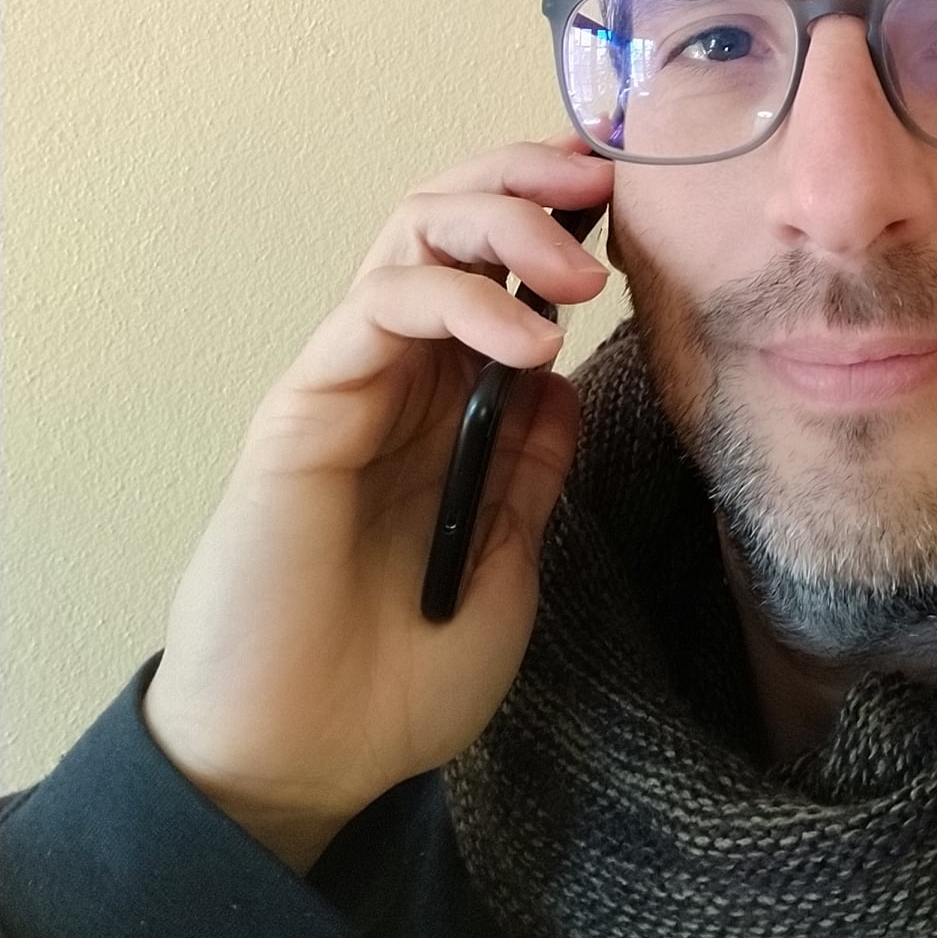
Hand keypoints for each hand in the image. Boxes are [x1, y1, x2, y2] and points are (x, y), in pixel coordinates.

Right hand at [142, 134, 616, 871]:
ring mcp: (351, 380)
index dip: (554, 210)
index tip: (630, 191)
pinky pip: (379, 309)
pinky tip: (528, 343)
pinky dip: (461, 302)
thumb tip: (567, 381)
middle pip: (449, 216)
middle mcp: (400, 372)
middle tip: (604, 178)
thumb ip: (532, 464)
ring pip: (411, 234)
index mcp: (449, 399)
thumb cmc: (405, 670)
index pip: (495, 261)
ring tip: (581, 272)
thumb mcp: (509, 554)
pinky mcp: (306, 406)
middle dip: (529, 178)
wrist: (310, 760)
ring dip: (505, 224)